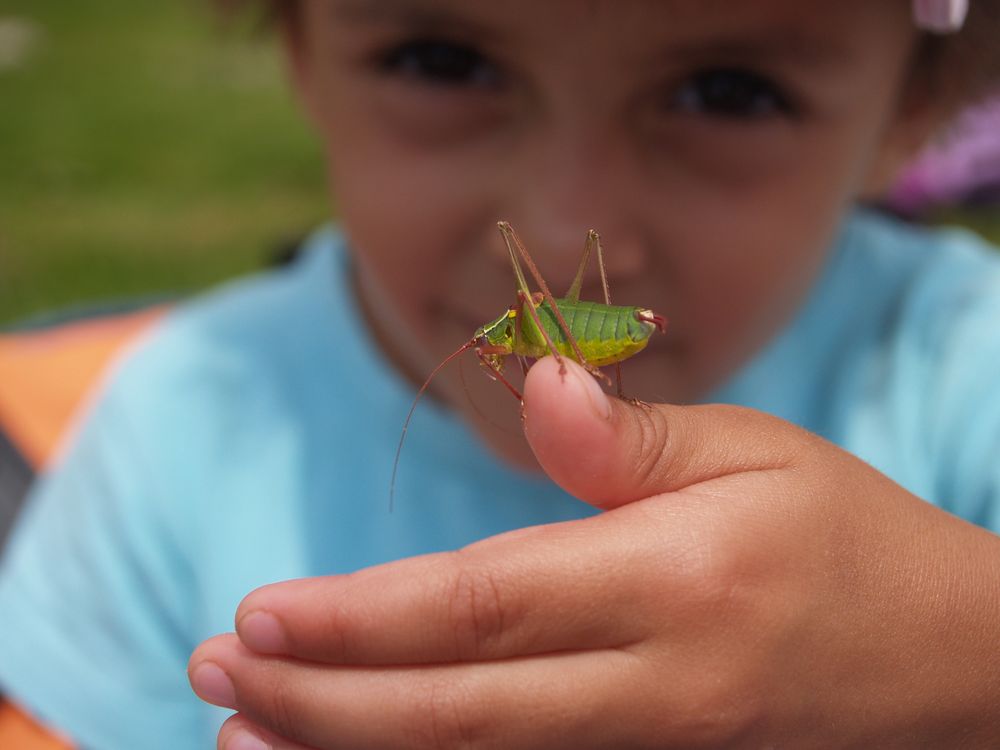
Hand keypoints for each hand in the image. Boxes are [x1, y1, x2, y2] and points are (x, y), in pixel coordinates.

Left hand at [189, 357, 999, 748]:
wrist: (944, 661)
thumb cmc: (838, 532)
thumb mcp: (756, 450)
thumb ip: (634, 438)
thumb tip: (536, 388)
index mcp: (673, 578)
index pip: (483, 604)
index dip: (362, 617)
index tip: (260, 611)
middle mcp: (655, 684)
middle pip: (457, 706)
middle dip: (323, 697)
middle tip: (217, 670)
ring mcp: (655, 746)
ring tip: (243, 735)